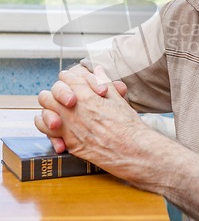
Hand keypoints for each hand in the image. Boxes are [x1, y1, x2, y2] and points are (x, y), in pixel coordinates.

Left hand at [35, 67, 160, 186]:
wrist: (133, 151)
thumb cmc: (129, 125)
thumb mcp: (118, 99)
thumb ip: (104, 82)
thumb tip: (97, 70)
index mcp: (87, 96)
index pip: (67, 77)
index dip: (70, 77)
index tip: (74, 82)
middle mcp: (74, 110)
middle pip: (50, 93)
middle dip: (56, 92)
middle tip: (66, 96)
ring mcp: (69, 127)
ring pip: (44, 111)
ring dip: (49, 109)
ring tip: (58, 110)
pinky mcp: (69, 143)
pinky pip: (47, 132)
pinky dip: (48, 128)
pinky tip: (57, 126)